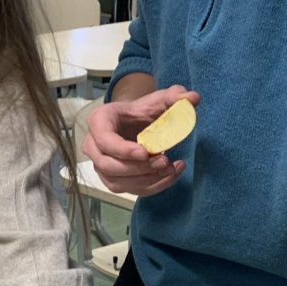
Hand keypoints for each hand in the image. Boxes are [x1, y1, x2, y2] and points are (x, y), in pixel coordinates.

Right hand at [82, 84, 199, 196]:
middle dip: (138, 168)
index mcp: (99, 121)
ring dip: (146, 180)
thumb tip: (193, 98)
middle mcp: (93, 146)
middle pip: (108, 165)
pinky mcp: (113, 180)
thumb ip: (175, 96)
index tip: (145, 152)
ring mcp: (101, 165)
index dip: (122, 150)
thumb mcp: (159, 99)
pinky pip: (129, 190)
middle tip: (164, 162)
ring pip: (118, 182)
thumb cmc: (142, 111)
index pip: (104, 140)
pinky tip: (170, 175)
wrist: (136, 123)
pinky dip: (152, 186)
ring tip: (170, 168)